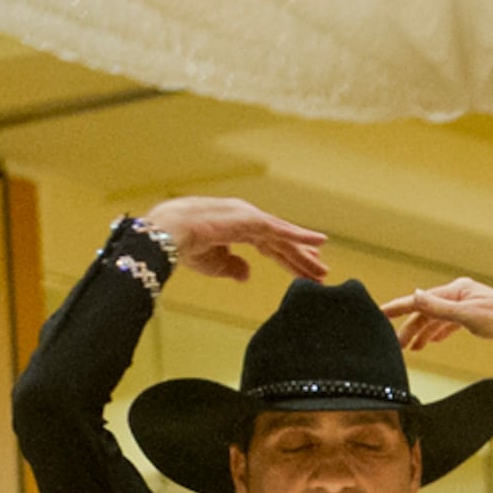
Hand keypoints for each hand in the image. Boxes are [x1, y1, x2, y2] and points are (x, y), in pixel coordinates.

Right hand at [137, 196, 326, 283]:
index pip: (269, 245)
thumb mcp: (214, 263)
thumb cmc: (185, 247)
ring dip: (305, 253)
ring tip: (323, 269)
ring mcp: (250, 218)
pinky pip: (282, 231)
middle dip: (300, 258)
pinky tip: (321, 242)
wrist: (169, 235)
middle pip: (281, 242)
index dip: (287, 258)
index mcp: (237, 228)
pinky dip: (302, 236)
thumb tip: (248, 274)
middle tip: (321, 272)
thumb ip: (233, 267)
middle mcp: (247, 219)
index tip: (303, 270)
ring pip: (284, 238)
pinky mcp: (252, 220)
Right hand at [382, 275, 492, 362]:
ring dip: (423, 333)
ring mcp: (468, 305)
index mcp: (457, 290)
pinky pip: (450, 324)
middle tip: (396, 346)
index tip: (379, 314)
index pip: (421, 300)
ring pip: (437, 319)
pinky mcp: (475, 317)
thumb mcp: (470, 316)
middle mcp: (461, 295)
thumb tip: (415, 294)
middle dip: (411, 328)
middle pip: (427, 311)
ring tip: (411, 348)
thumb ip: (440, 309)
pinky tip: (431, 342)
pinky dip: (439, 332)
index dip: (399, 308)